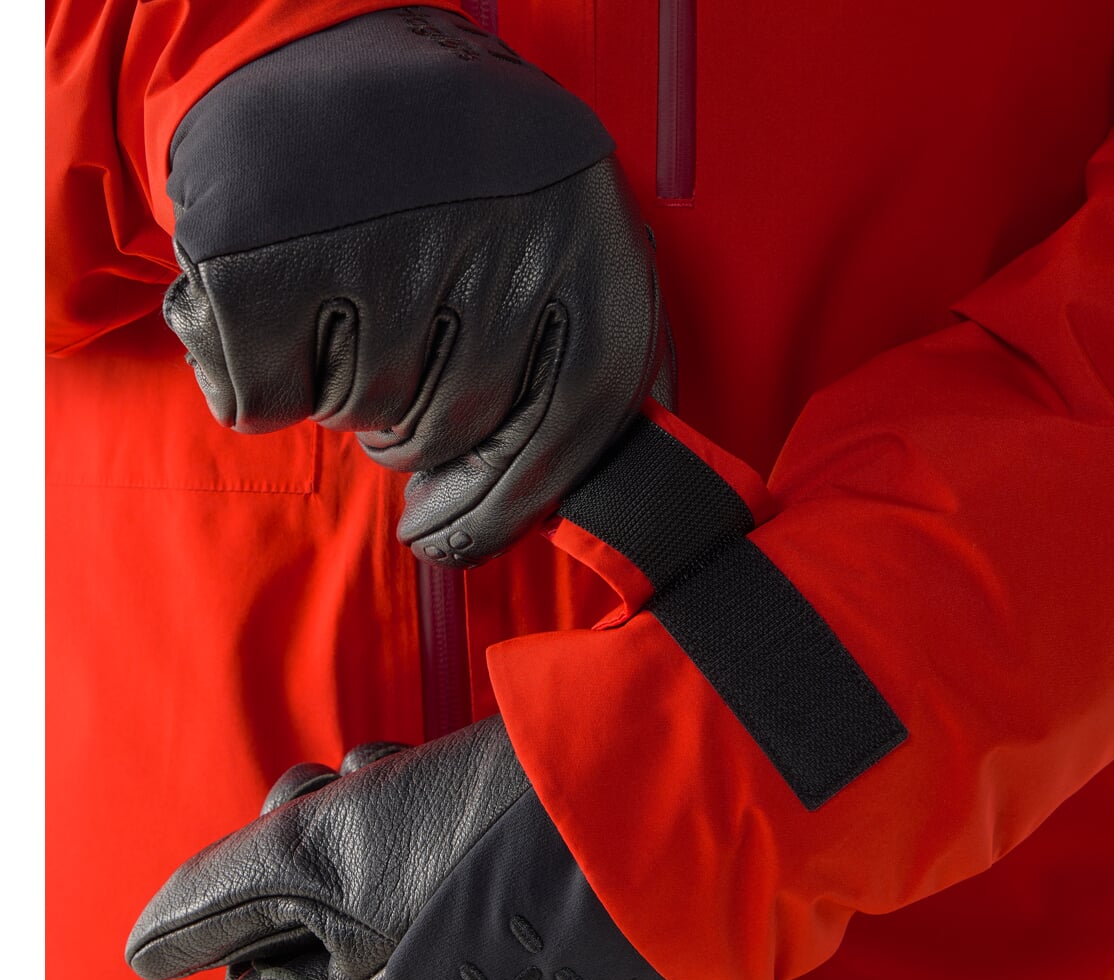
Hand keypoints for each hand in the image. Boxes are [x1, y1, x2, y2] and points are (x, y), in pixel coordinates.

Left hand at [126, 716, 749, 979]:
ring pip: (451, 965)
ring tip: (432, 778)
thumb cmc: (503, 824)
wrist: (700, 800)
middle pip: (365, 977)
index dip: (266, 904)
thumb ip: (224, 896)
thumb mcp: (334, 842)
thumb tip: (144, 945)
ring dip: (420, 870)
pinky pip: (541, 971)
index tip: (299, 821)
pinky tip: (516, 823)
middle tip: (360, 777)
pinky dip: (510, 905)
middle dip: (340, 866)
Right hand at [161, 7, 673, 565]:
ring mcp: (387, 243)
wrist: (317, 40)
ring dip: (349, 389)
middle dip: (415, 425)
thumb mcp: (565, 236)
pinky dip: (265, 377)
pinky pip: (271, 401)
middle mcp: (505, 242)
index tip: (448, 540)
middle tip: (397, 341)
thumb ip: (592, 357)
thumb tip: (569, 500)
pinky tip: (286, 297)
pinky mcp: (265, 256)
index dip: (510, 504)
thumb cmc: (454, 172)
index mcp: (592, 243)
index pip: (576, 425)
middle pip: (457, 433)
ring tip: (350, 290)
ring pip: (369, 419)